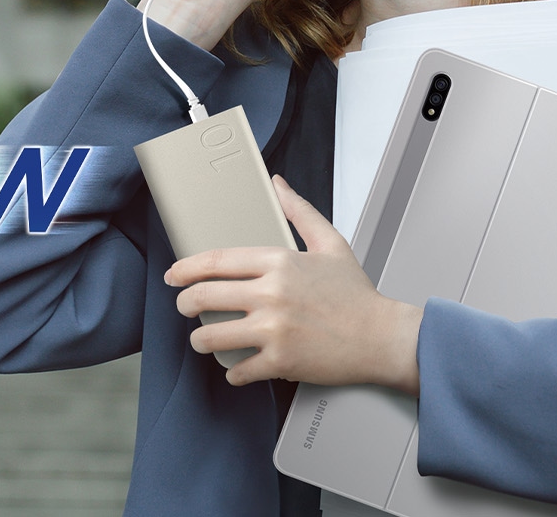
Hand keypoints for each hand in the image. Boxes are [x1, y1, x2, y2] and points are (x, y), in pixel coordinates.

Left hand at [165, 175, 422, 393]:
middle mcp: (272, 294)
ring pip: (212, 335)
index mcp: (280, 262)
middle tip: (185, 307)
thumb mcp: (330, 244)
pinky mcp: (280, 361)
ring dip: (201, 340)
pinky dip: (233, 372)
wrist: (382, 337)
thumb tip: (278, 184)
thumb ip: (300, 212)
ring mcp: (274, 329)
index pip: (217, 260)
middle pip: (205, 296)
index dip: (186, 268)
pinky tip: (237, 368)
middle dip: (185, 304)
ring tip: (204, 340)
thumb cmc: (357, 295)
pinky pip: (238, 369)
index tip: (175, 276)